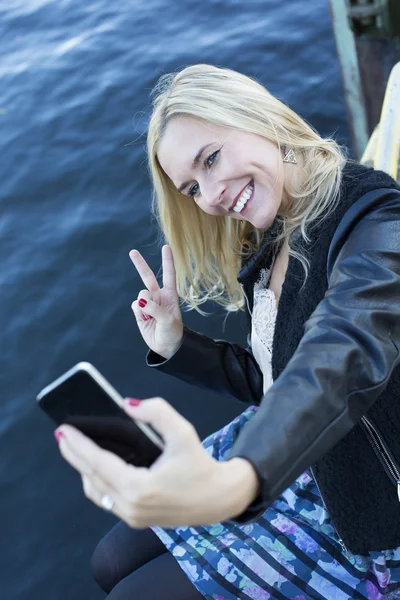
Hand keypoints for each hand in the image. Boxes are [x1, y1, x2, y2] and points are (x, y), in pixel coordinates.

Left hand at [55, 398, 259, 527]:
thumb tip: (127, 406)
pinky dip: (96, 481)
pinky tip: (94, 466)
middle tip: (61, 435)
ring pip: (96, 491)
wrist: (219, 499)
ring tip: (74, 448)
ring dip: (83, 469)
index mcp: (140, 488)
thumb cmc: (200, 465)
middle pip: (91, 477)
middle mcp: (131, 507)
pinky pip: (106, 499)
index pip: (99, 463)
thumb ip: (156, 412)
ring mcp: (132, 517)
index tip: (63, 430)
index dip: (78, 445)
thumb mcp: (183, 432)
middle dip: (73, 455)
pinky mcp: (135, 520)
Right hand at [130, 245, 183, 359]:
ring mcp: (148, 303)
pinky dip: (138, 312)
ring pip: (140, 294)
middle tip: (132, 251)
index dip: (167, 261)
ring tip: (151, 316)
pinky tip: (144, 319)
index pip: (169, 275)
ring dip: (144, 303)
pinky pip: (135, 306)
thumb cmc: (173, 332)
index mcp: (170, 295)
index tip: (166, 246)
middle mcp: (158, 296)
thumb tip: (140, 301)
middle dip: (140, 264)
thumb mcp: (168, 321)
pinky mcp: (139, 312)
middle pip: (148, 277)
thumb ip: (155, 309)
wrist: (166, 347)